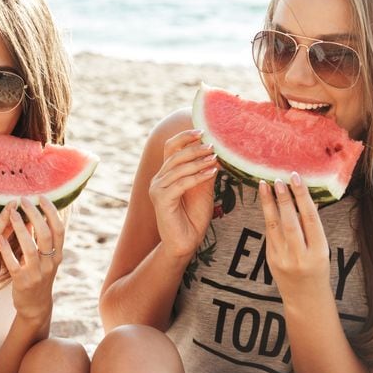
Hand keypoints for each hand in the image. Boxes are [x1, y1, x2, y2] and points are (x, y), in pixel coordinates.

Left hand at [0, 196, 63, 322]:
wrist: (35, 306)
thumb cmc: (38, 276)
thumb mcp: (45, 258)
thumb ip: (40, 239)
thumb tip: (33, 214)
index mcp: (57, 255)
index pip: (59, 229)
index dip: (51, 211)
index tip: (41, 196)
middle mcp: (50, 263)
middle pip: (46, 234)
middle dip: (35, 215)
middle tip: (23, 200)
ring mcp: (36, 273)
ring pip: (31, 248)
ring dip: (20, 229)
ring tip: (10, 213)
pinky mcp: (22, 282)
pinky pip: (14, 264)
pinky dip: (7, 250)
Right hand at [149, 130, 218, 258]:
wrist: (185, 242)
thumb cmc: (193, 216)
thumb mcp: (203, 189)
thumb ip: (205, 171)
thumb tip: (215, 152)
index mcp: (166, 174)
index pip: (170, 147)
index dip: (184, 136)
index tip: (203, 130)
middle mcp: (158, 179)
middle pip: (174, 155)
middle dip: (194, 148)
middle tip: (213, 145)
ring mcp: (157, 189)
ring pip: (178, 168)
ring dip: (198, 161)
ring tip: (215, 158)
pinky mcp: (161, 200)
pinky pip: (181, 183)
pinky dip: (197, 176)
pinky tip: (212, 173)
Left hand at [258, 173, 330, 302]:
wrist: (306, 299)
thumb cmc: (318, 270)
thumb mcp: (322, 250)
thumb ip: (313, 228)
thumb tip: (307, 198)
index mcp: (319, 251)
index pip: (310, 218)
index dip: (302, 196)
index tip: (296, 178)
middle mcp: (300, 255)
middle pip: (290, 221)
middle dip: (283, 198)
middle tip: (278, 179)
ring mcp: (283, 258)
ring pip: (274, 226)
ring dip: (269, 203)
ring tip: (265, 185)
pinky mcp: (270, 260)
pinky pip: (269, 234)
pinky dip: (268, 217)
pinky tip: (266, 203)